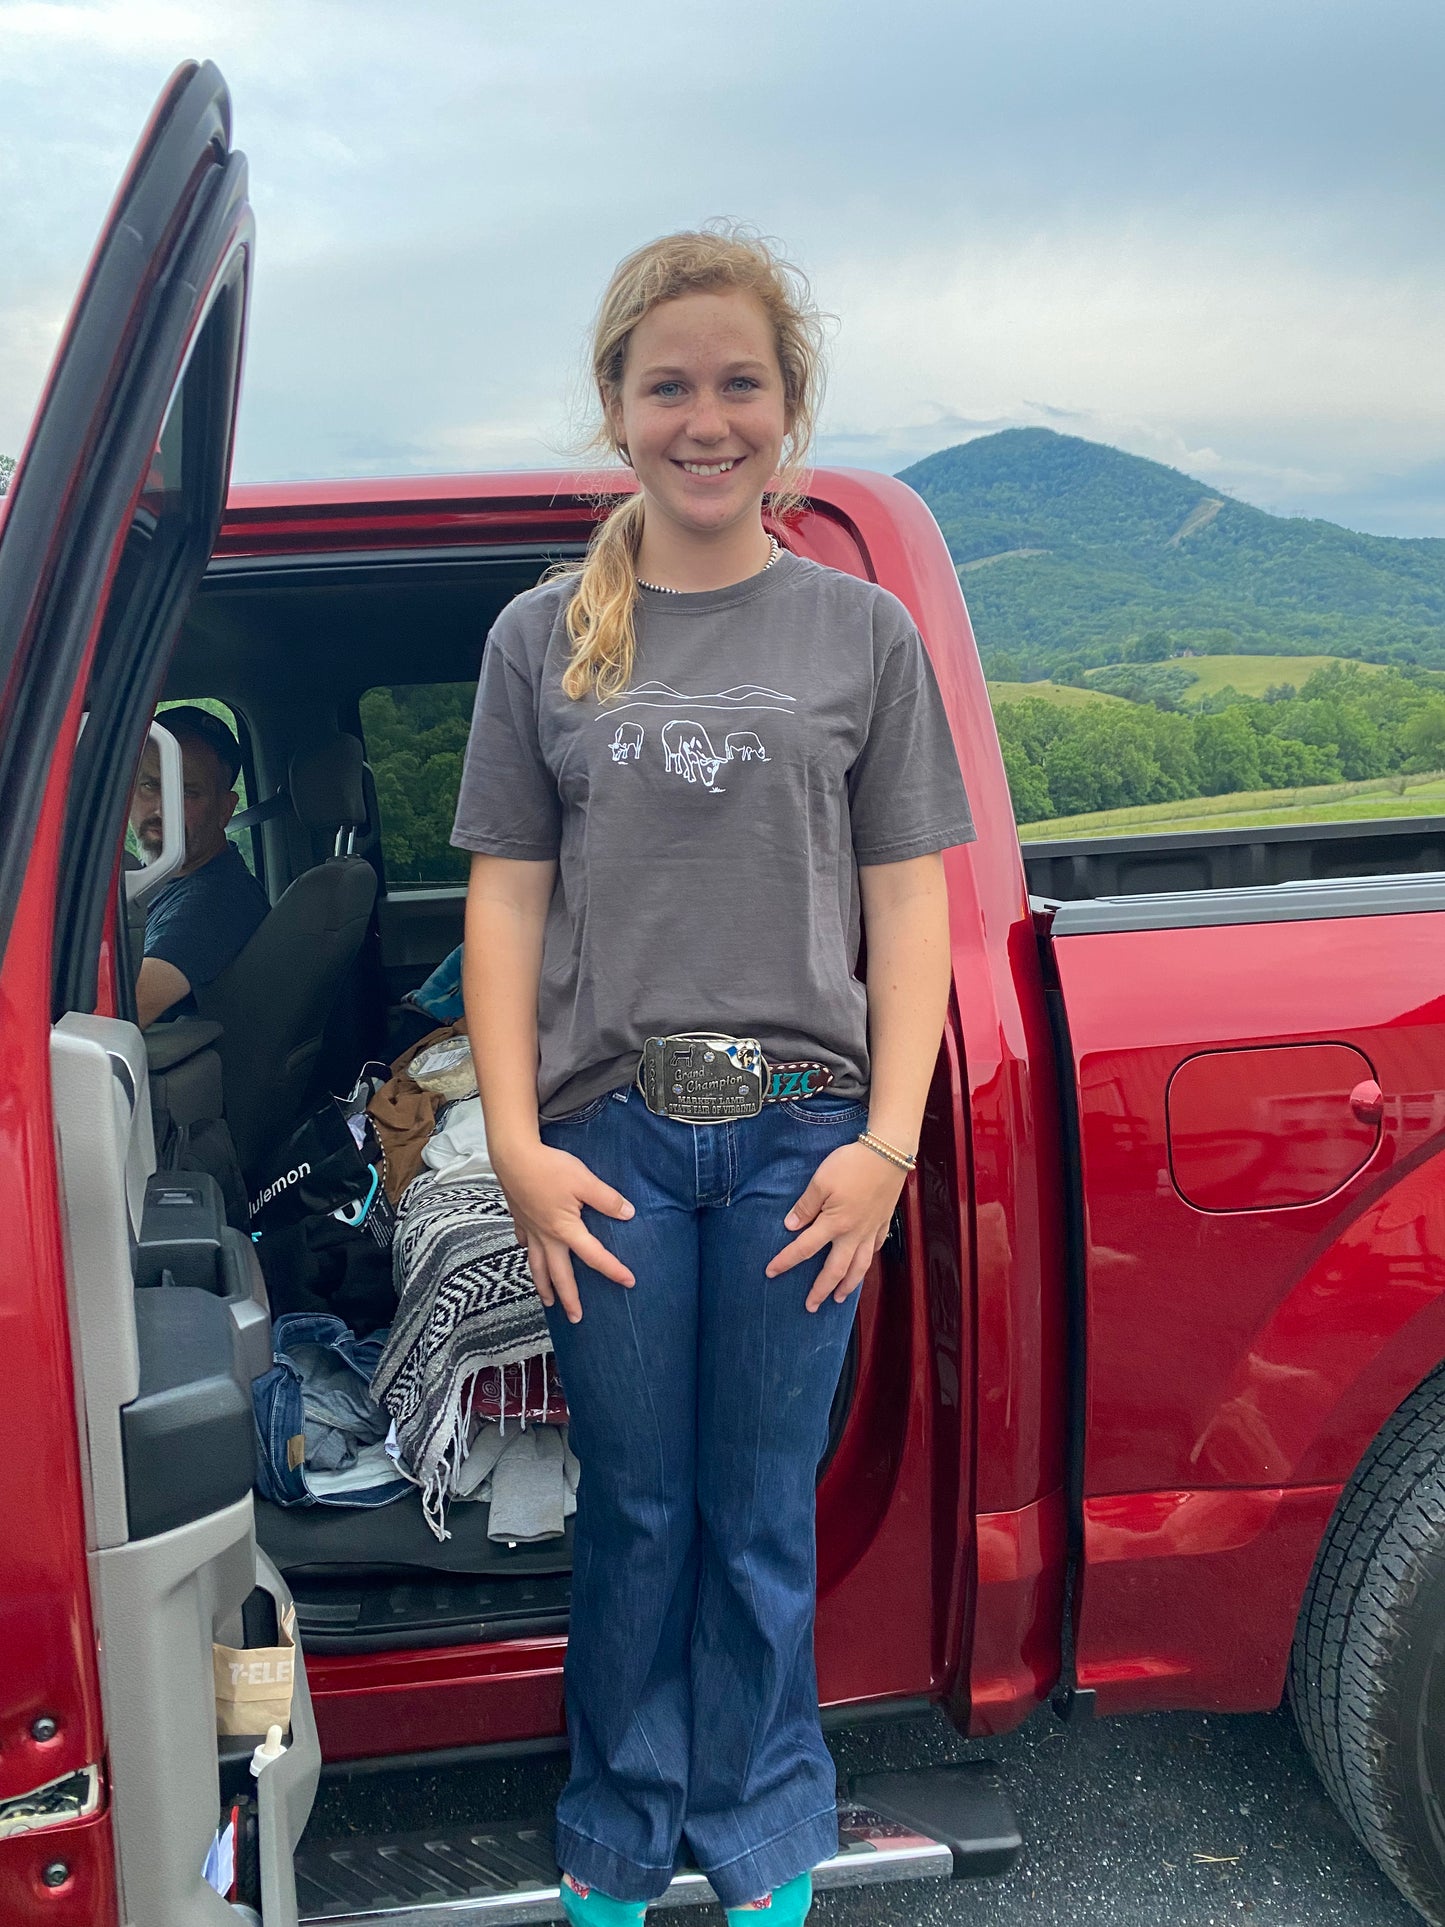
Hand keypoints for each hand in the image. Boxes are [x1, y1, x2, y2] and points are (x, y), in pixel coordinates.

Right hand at [491, 1140, 635, 1323]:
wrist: (513, 1156)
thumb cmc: (549, 1168)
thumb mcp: (585, 1181)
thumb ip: (607, 1199)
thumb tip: (628, 1214)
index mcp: (565, 1230)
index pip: (594, 1256)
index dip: (613, 1270)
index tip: (629, 1282)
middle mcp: (546, 1236)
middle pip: (558, 1274)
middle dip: (568, 1298)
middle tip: (576, 1317)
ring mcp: (530, 1230)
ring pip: (536, 1266)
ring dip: (543, 1286)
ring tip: (548, 1302)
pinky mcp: (519, 1219)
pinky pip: (524, 1244)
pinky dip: (528, 1254)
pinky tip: (529, 1254)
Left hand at [765, 1141, 904, 1311]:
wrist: (888, 1153)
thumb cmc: (852, 1164)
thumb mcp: (821, 1180)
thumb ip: (806, 1205)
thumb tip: (791, 1226)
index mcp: (835, 1223)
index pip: (805, 1248)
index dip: (786, 1261)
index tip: (771, 1272)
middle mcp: (854, 1233)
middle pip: (835, 1269)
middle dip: (822, 1290)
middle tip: (811, 1307)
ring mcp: (871, 1229)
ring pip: (860, 1266)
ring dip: (849, 1285)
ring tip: (840, 1298)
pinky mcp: (883, 1221)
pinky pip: (876, 1248)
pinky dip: (868, 1260)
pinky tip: (864, 1265)